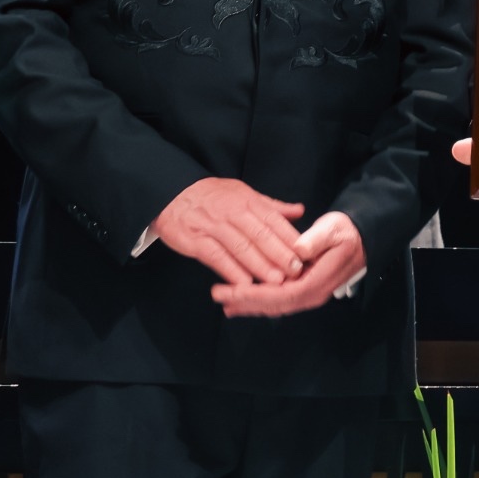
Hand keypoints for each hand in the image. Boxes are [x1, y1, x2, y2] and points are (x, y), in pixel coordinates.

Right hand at [150, 177, 304, 286]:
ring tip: (276, 281)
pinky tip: (243, 284)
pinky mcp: (195, 240)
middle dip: (280, 254)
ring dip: (259, 265)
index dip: (290, 238)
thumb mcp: (244, 193)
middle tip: (296, 271)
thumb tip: (300, 211)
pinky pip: (216, 257)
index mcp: (248, 201)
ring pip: (240, 247)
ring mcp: (214, 226)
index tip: (306, 254)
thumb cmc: (213, 196)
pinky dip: (230, 270)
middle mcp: (233, 213)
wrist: (172, 193)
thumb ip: (272, 206)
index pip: (274, 221)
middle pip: (260, 234)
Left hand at [211, 211, 366, 317]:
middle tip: (218, 295)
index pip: (283, 294)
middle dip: (246, 302)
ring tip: (225, 300)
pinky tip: (242, 299)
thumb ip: (316, 239)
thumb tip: (298, 249)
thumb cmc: (346, 232)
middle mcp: (313, 294)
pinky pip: (278, 298)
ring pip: (275, 305)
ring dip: (249, 303)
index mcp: (318, 281)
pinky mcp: (303, 289)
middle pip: (275, 304)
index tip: (232, 290)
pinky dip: (259, 299)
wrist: (362, 238)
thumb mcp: (334, 230)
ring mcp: (308, 294)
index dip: (256, 294)